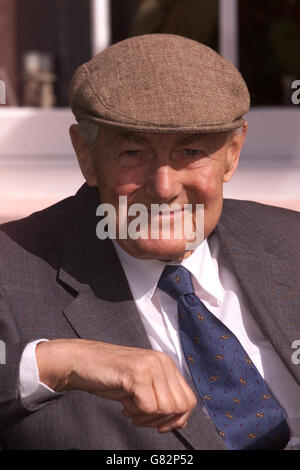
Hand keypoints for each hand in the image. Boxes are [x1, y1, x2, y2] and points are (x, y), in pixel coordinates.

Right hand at [36, 339, 196, 432]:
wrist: (82, 362)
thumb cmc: (110, 375)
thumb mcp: (143, 385)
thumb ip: (162, 396)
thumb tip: (181, 421)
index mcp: (167, 364)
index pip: (189, 400)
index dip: (177, 419)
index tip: (160, 425)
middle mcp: (163, 362)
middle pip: (180, 407)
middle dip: (161, 420)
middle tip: (140, 415)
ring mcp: (151, 366)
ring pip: (165, 408)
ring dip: (145, 417)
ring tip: (130, 406)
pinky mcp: (137, 373)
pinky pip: (148, 407)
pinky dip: (134, 412)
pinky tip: (124, 402)